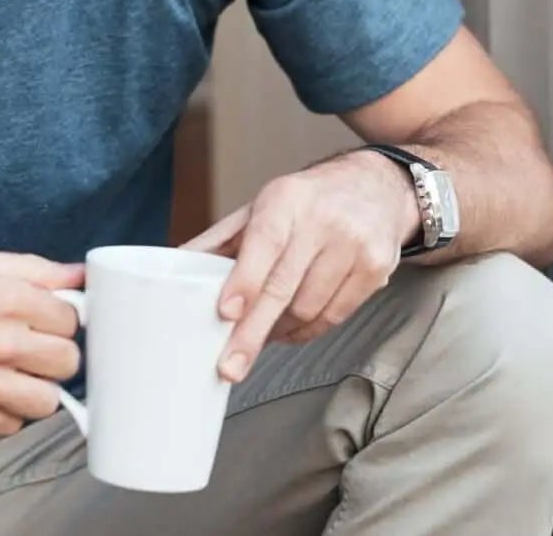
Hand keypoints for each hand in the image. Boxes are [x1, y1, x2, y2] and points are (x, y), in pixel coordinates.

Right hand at [0, 248, 83, 435]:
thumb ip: (31, 269)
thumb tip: (78, 274)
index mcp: (6, 299)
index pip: (71, 319)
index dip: (61, 318)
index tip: (46, 319)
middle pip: (67, 361)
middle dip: (55, 353)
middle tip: (33, 347)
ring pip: (46, 401)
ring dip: (37, 388)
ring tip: (15, 374)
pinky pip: (10, 426)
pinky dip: (7, 412)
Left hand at [182, 150, 421, 382]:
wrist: (377, 187)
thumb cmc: (308, 201)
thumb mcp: (263, 207)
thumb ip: (221, 239)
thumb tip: (175, 264)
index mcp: (286, 201)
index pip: (264, 245)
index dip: (244, 282)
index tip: (226, 313)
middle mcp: (323, 221)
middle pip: (284, 287)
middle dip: (253, 332)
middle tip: (231, 366)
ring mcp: (354, 246)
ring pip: (309, 308)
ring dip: (280, 331)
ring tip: (264, 332)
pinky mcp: (375, 269)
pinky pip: (335, 315)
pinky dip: (307, 330)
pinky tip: (291, 327)